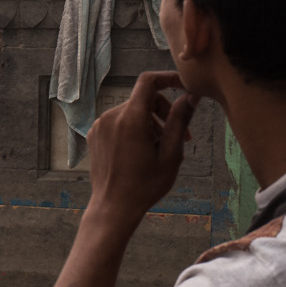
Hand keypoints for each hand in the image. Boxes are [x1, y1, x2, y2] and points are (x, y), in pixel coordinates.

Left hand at [82, 71, 197, 224]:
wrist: (113, 207)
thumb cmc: (145, 185)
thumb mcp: (171, 154)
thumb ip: (180, 121)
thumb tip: (191, 96)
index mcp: (131, 118)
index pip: (148, 81)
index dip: (168, 79)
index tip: (183, 87)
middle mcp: (111, 116)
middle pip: (143, 99)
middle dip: (164, 111)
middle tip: (181, 134)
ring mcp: (100, 125)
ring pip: (132, 111)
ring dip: (150, 122)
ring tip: (161, 148)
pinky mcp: (94, 135)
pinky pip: (119, 122)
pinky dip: (134, 128)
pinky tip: (141, 151)